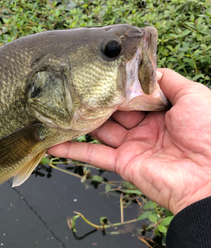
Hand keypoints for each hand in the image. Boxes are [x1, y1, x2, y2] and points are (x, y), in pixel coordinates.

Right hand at [48, 69, 210, 214]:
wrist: (210, 178)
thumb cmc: (209, 133)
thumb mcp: (193, 95)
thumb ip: (168, 80)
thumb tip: (146, 69)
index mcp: (163, 111)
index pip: (134, 95)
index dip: (118, 85)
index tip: (99, 72)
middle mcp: (146, 128)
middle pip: (115, 111)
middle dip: (98, 100)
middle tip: (76, 87)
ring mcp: (133, 146)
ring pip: (101, 130)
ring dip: (82, 121)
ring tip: (59, 107)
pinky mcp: (123, 164)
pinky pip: (94, 155)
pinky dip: (72, 150)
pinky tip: (52, 143)